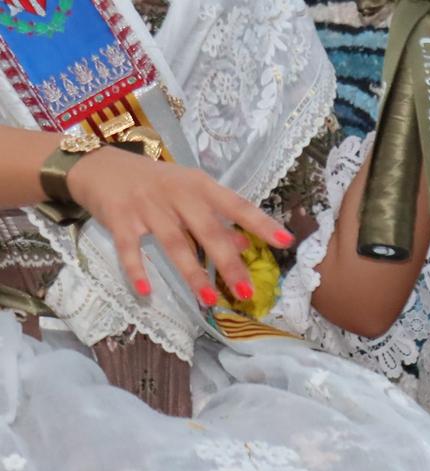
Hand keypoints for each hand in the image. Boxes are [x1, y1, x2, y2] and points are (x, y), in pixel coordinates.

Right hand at [63, 149, 292, 304]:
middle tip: (247, 292)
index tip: (285, 242)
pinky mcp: (119, 218)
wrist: (98, 164)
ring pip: (174, 244)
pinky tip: (147, 293)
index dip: (261, 223)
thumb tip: (246, 246)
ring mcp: (147, 206)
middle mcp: (176, 194)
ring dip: (192, 274)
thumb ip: (216, 219)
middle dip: (228, 263)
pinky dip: (137, 270)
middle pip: (207, 231)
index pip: (236, 205)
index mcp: (199, 186)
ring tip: (209, 301)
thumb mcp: (189, 193)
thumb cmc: (154, 183)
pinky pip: (129, 249)